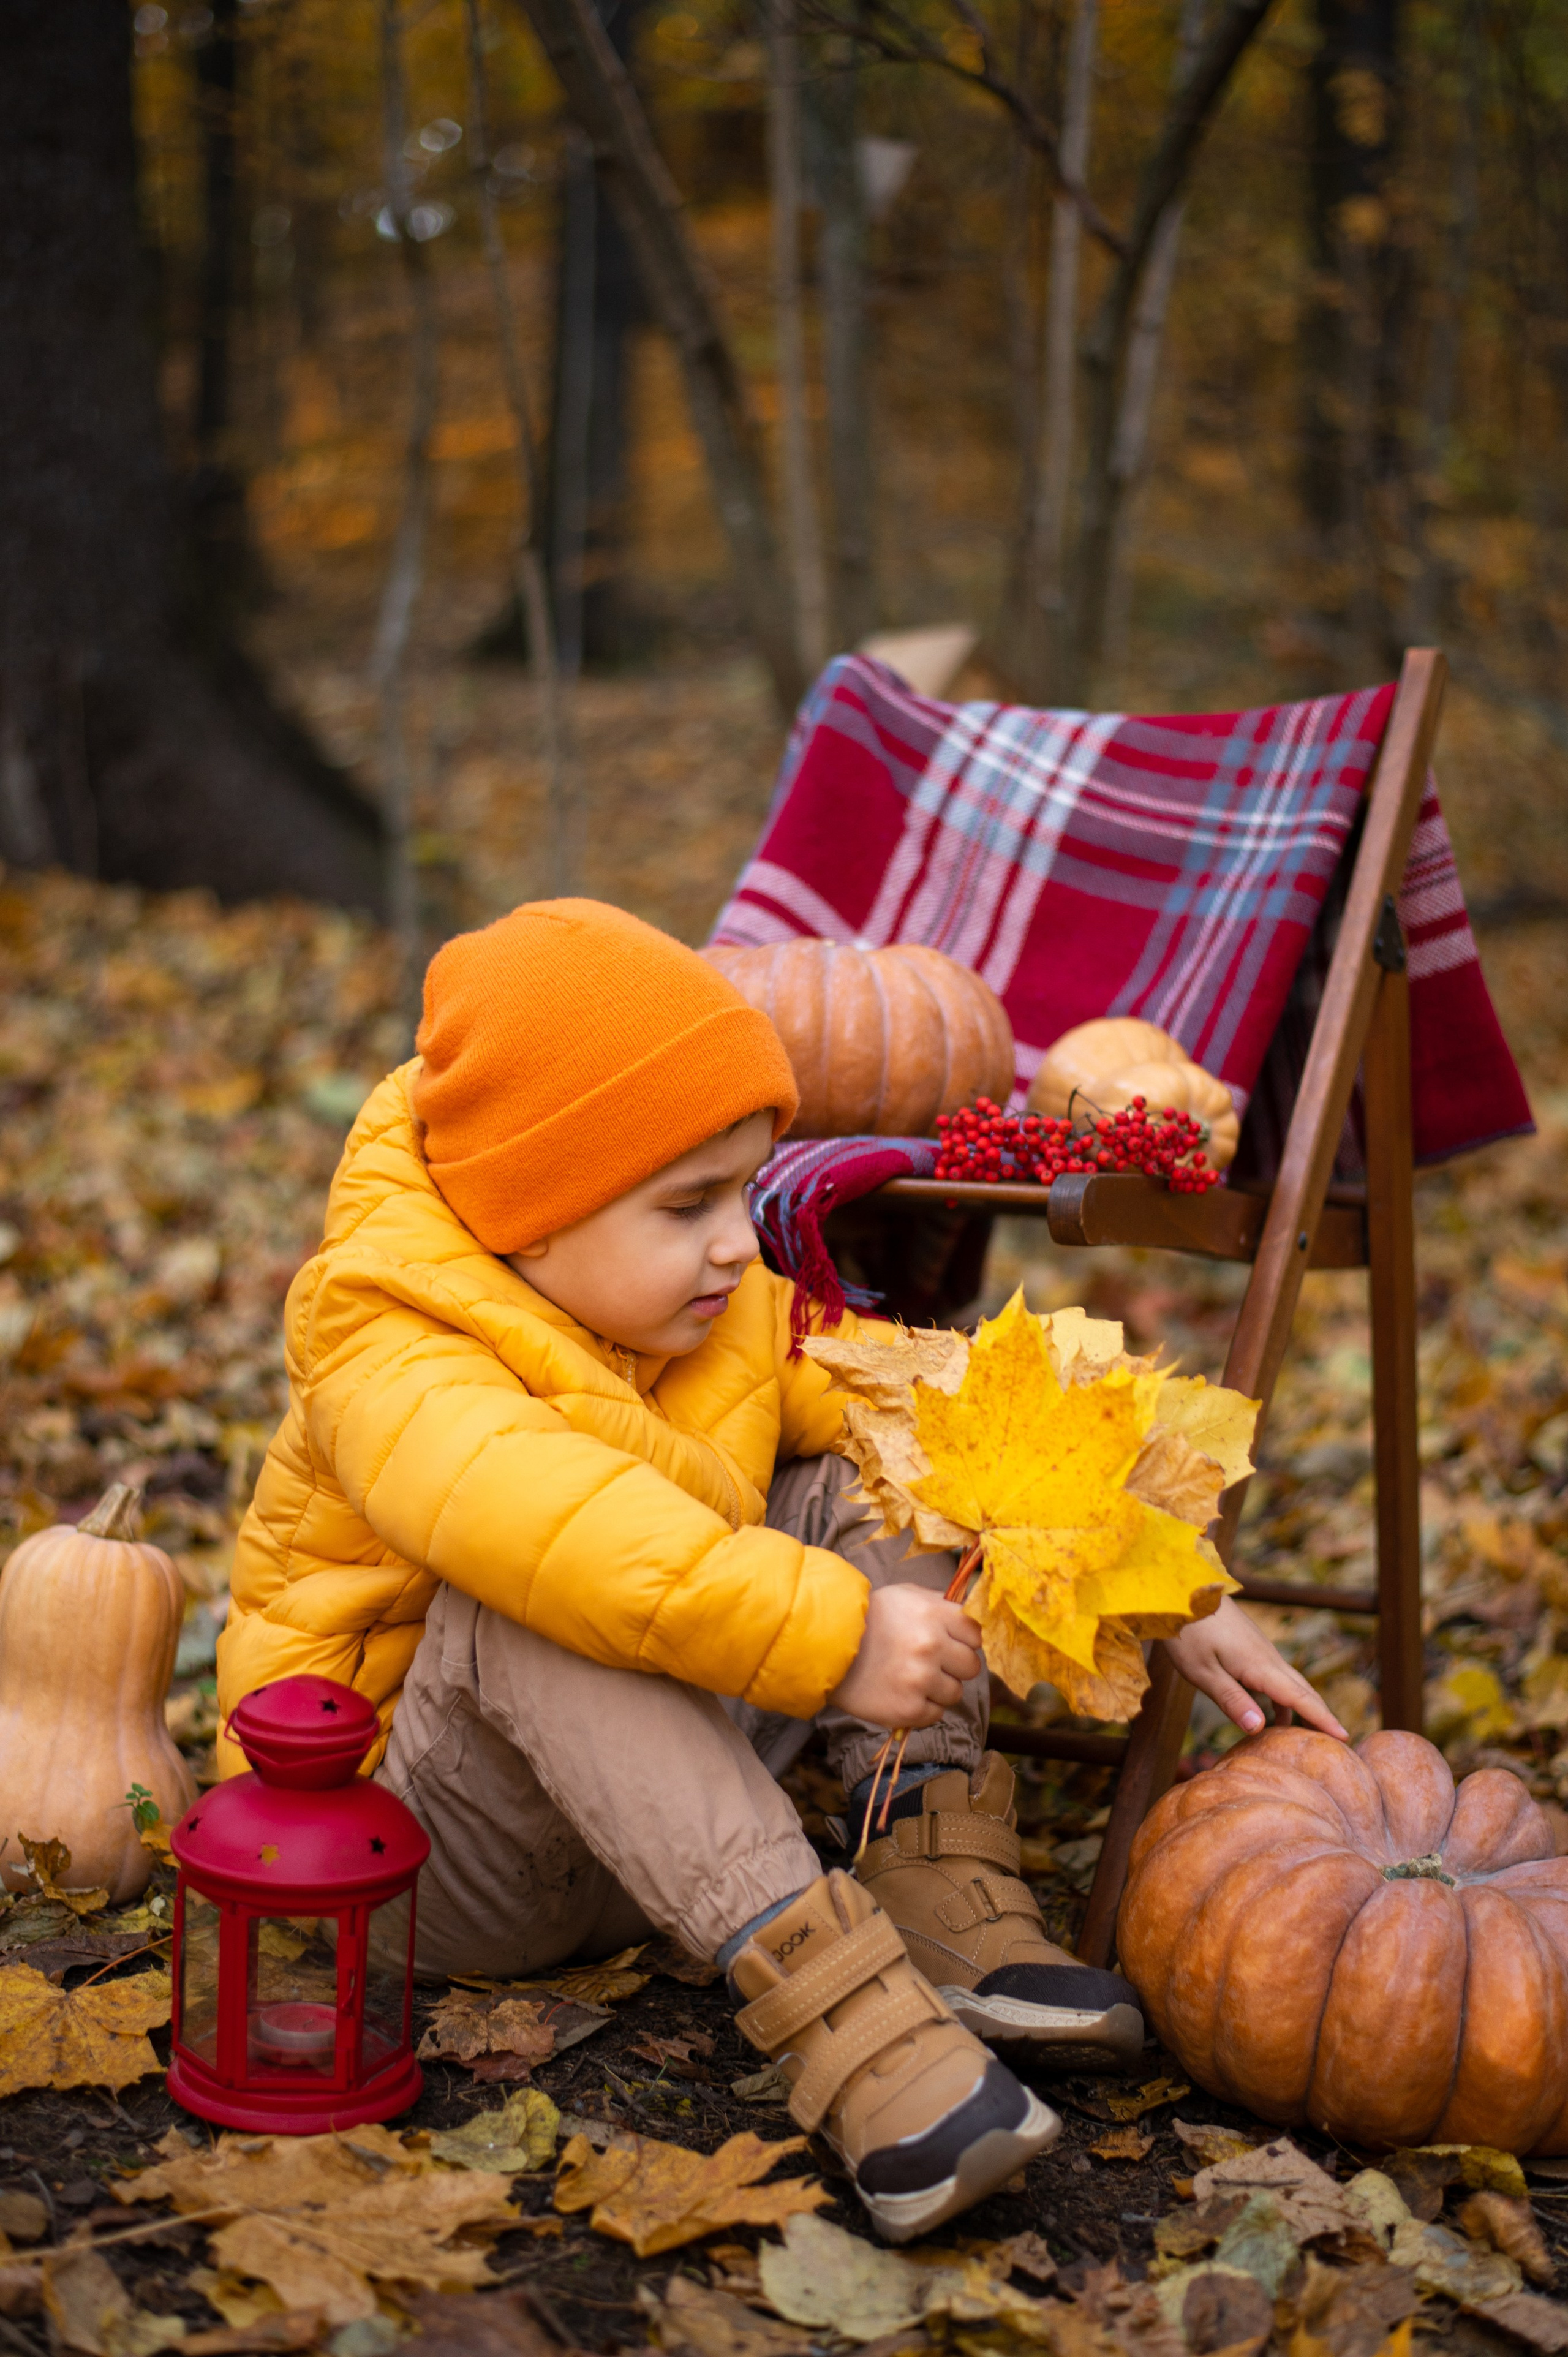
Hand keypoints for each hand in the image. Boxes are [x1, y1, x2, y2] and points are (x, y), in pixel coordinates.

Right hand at [828, 1584, 982, 1730]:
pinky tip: (903, 1693)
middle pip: (971, 1666)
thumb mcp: (905, 1596)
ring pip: (955, 1692)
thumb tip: (971, 1614)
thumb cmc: (870, 1618)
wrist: (828, 1648)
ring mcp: (920, 1679)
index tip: (949, 1643)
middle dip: (954, 1665)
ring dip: (938, 1688)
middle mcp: (931, 1646)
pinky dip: (922, 1707)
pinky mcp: (909, 1709)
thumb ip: (940, 1603)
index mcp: (934, 1614)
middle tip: (930, 1662)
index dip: (963, 1640)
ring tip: (912, 1678)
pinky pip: (936, 1714)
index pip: (976, 1635)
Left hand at [1161, 1595, 1349, 1739]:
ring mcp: (1259, 1649)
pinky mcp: (1249, 1644)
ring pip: (1289, 1681)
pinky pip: (1275, 1675)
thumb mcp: (1203, 1672)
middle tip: (1339, 1741)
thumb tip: (1259, 1728)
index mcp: (1258, 1666)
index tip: (1344, 1737)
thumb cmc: (1188, 1631)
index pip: (1298, 1698)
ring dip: (1301, 1706)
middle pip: (1302, 1689)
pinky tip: (1271, 1712)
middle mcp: (1266, 1656)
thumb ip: (1232, 1700)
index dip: (1321, 1719)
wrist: (1180, 1588)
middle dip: (1320, 1714)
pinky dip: (1281, 1696)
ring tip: (1306, 1734)